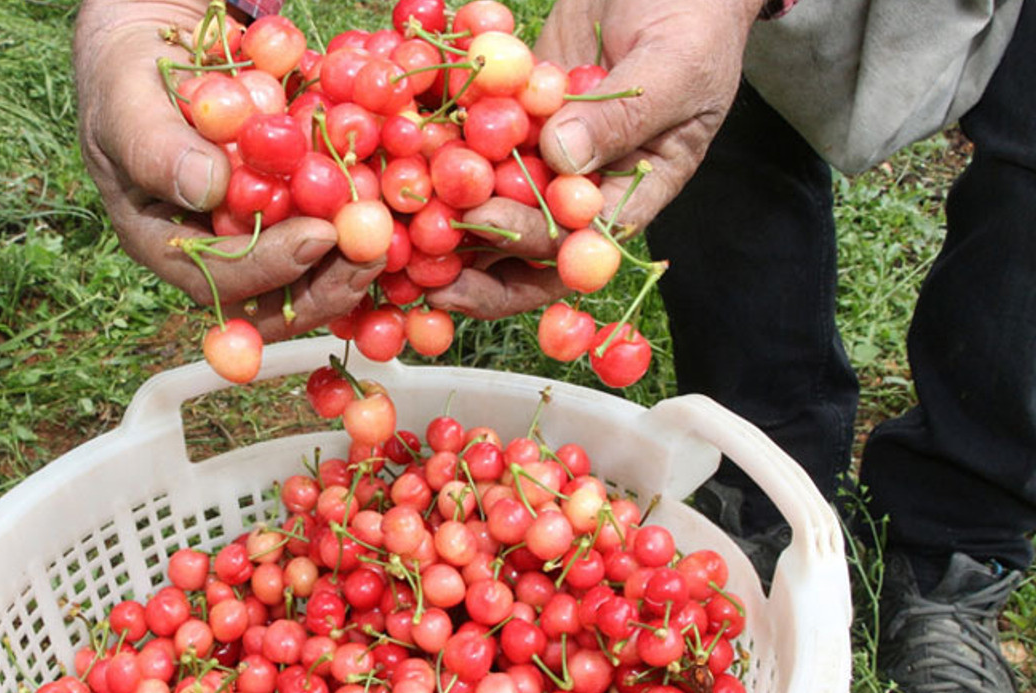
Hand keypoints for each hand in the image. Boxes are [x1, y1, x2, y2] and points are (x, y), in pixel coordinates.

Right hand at [73, 0, 382, 339]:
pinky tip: (390, 192)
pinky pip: (333, 220)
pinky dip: (364, 211)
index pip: (216, 279)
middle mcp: (216, 242)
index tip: (315, 237)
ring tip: (386, 227)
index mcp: (165, 238)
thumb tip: (206, 188)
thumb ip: (154, 144)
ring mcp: (259, 220)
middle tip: (368, 254)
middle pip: (274, 296)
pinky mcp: (294, 194)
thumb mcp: (125, 94)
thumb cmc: (125, 63)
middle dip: (325, 284)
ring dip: (353, 257)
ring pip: (313, 268)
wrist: (158, 25)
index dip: (269, 268)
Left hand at [428, 0, 761, 319]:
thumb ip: (624, 115)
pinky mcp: (510, 116)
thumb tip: (563, 157)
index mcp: (633, 190)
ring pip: (490, 201)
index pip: (580, 241)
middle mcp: (581, 184)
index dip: (532, 247)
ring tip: (396, 234)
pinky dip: (433, 151)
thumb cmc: (695, 19)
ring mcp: (540, 152)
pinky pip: (470, 140)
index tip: (484, 222)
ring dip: (443, 222)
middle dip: (476, 266)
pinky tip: (392, 158)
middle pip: (526, 246)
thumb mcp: (675, 65)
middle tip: (425, 273)